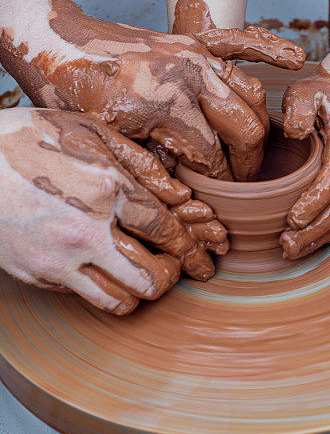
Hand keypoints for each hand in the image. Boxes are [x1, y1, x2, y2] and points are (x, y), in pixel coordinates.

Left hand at [0, 0, 302, 181]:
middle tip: (242, 183)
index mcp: (169, 106)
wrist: (53, 41)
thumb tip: (190, 188)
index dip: (222, 186)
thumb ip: (156, 165)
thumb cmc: (70, 91)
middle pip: (247, 130)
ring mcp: (196, 55)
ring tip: (253, 151)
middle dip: (249, 163)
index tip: (222, 201)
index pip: (216, 159)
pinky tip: (294, 59)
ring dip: (260, 125)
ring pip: (252, 96)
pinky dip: (268, 50)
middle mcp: (191, 77)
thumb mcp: (107, 142)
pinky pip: (241, 43)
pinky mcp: (193, 41)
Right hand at [0, 108, 227, 313]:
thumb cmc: (26, 139)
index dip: (190, 246)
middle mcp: (84, 231)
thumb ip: (140, 162)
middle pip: (150, 279)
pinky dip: (99, 286)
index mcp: (105, 189)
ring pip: (119, 302)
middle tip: (172, 267)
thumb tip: (179, 193)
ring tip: (139, 272)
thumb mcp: (88, 131)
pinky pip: (82, 295)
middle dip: (171, 277)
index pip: (165, 231)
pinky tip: (99, 265)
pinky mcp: (36, 275)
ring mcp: (57, 259)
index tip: (199, 254)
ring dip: (138, 292)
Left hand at [280, 66, 329, 258]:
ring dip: (324, 235)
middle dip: (316, 227)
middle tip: (287, 244)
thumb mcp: (303, 93)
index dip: (316, 200)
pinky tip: (317, 243)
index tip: (292, 219)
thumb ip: (298, 109)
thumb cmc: (319, 98)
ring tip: (294, 249)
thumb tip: (296, 132)